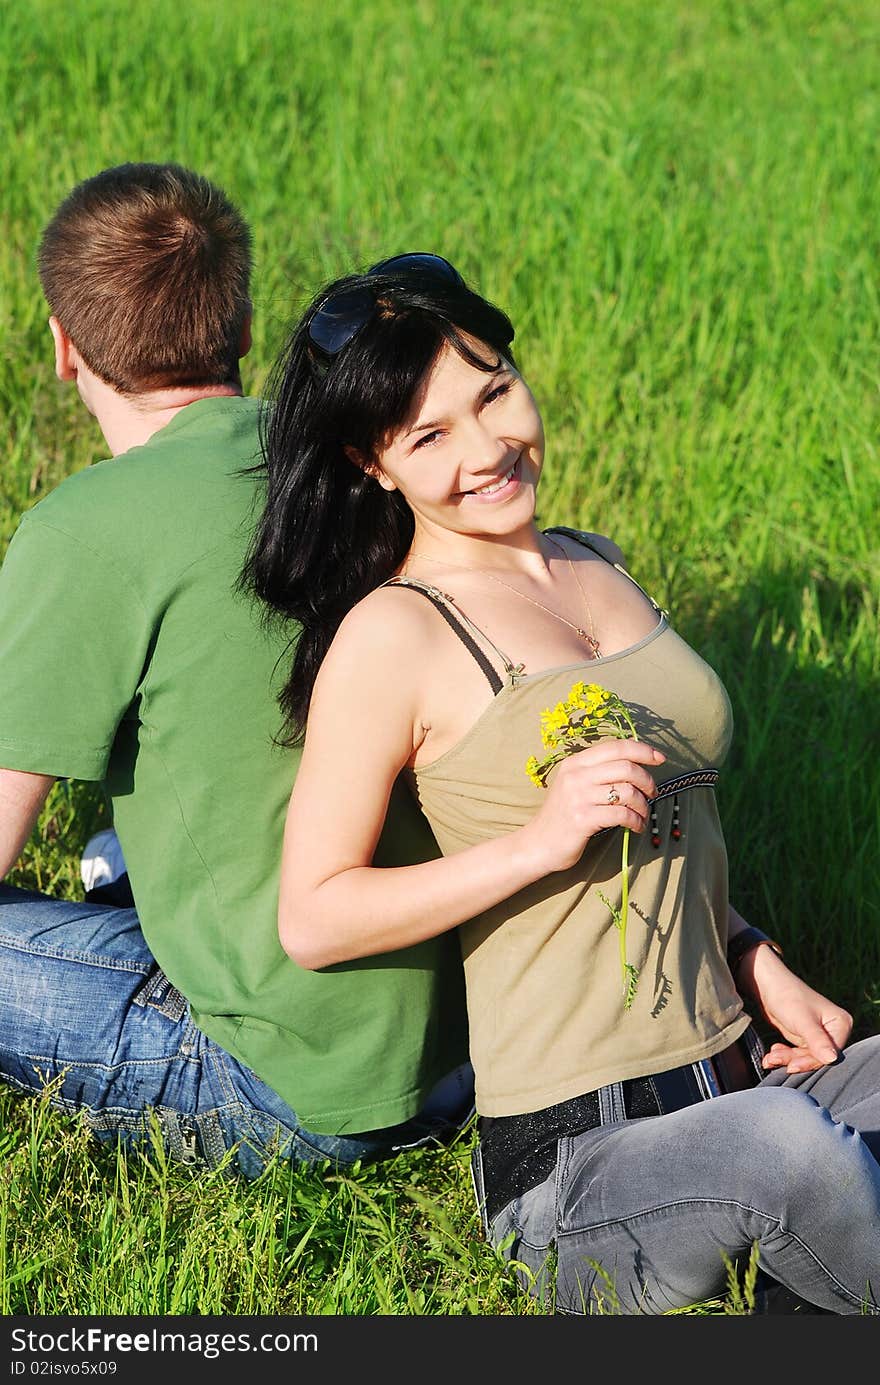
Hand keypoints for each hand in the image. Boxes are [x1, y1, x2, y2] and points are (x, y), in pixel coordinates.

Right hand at [522, 738, 665, 874]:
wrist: (538, 844)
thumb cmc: (563, 815)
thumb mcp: (575, 785)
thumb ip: (598, 772)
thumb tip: (636, 763)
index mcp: (575, 763)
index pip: (616, 747)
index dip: (642, 750)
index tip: (659, 759)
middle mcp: (576, 776)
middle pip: (626, 768)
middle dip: (647, 781)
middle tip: (652, 794)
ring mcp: (578, 797)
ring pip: (627, 791)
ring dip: (643, 805)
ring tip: (642, 815)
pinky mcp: (583, 819)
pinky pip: (622, 814)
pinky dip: (636, 821)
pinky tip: (636, 826)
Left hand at [741, 945, 852, 1072]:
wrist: (767, 985)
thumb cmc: (787, 996)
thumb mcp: (802, 1020)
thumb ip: (817, 1040)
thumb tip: (832, 1059)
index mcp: (841, 1024)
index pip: (830, 1053)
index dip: (810, 1061)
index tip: (791, 1066)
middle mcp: (834, 1031)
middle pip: (817, 1057)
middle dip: (794, 1060)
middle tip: (774, 1058)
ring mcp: (820, 1035)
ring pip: (805, 1057)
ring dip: (786, 1058)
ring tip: (770, 1057)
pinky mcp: (806, 1038)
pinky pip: (797, 1054)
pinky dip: (784, 1055)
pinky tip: (772, 1054)